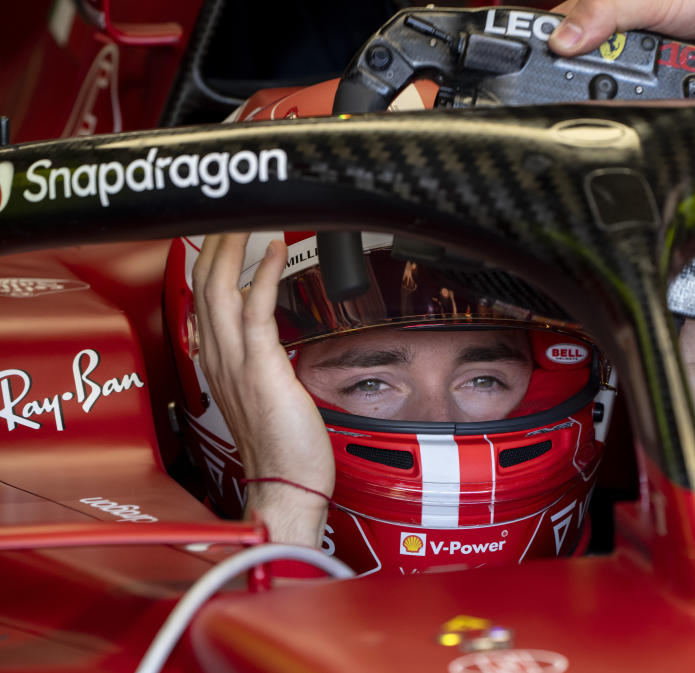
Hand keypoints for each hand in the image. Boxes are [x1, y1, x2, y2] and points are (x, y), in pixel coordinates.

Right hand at [192, 233, 334, 545]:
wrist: (285, 486)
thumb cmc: (281, 446)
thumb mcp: (266, 392)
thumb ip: (261, 359)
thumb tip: (271, 336)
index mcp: (218, 361)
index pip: (203, 296)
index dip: (211, 258)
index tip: (225, 230)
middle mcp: (219, 357)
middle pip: (203, 282)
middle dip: (215, 240)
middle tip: (234, 210)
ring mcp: (236, 362)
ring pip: (219, 289)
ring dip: (232, 246)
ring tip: (248, 216)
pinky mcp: (261, 367)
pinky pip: (256, 310)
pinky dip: (264, 274)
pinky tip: (276, 250)